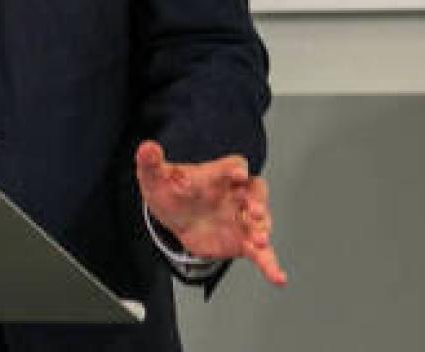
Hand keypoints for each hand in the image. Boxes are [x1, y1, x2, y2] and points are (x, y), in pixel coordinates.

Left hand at [135, 140, 286, 285]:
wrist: (175, 217)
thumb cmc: (172, 191)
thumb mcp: (156, 177)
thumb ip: (151, 162)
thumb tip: (147, 148)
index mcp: (218, 175)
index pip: (233, 166)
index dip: (235, 169)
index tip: (236, 174)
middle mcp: (236, 194)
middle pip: (256, 191)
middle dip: (258, 200)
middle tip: (253, 211)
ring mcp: (242, 218)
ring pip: (261, 221)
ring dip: (263, 229)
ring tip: (260, 240)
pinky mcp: (243, 242)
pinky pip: (261, 254)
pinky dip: (270, 265)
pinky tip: (278, 277)